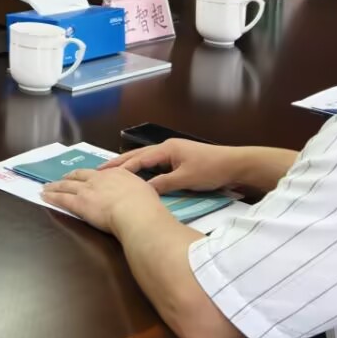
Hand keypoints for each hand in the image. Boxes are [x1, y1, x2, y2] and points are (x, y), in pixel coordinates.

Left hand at [42, 165, 164, 234]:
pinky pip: (62, 199)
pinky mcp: (79, 202)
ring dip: (55, 186)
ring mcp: (88, 189)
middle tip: (62, 178)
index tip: (85, 177)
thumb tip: (141, 197)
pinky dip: (52, 197)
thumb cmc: (146, 206)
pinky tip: (44, 197)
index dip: (90, 175)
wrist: (136, 211)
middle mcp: (100, 178)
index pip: (100, 173)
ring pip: (67, 186)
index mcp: (118, 174)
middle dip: (69, 177)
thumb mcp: (146, 192)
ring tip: (46, 187)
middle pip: (80, 175)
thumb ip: (138, 192)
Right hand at [102, 139, 234, 194]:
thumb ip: (163, 183)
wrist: (235, 165)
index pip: (139, 159)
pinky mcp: (181, 159)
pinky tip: (139, 175)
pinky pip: (156, 163)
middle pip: (139, 155)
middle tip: (101, 170)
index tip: (103, 174)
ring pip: (147, 158)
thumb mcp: (185, 179)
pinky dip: (144, 168)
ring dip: (131, 165)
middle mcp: (167, 148)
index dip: (121, 167)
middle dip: (120, 163)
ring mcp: (174, 152)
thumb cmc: (211, 169)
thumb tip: (143, 190)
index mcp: (166, 149)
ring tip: (114, 171)